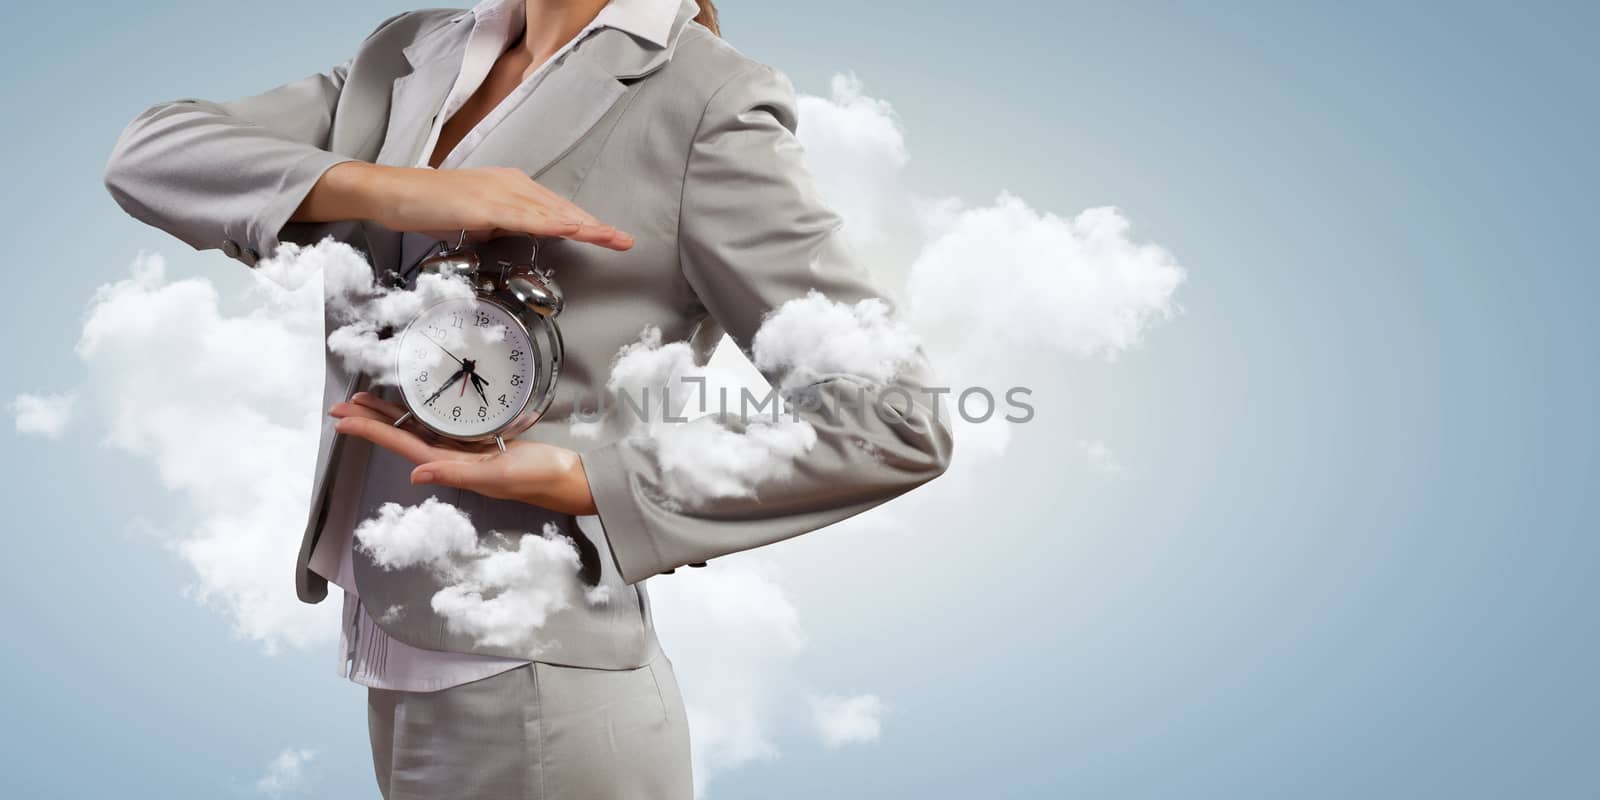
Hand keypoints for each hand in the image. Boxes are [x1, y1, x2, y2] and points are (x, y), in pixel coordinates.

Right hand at [296, 162, 633, 250]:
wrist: (394, 194)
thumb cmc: (431, 208)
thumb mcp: (475, 223)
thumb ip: (500, 228)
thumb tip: (516, 240)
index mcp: (511, 189)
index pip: (555, 209)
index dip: (584, 223)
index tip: (610, 237)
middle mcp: (511, 185)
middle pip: (561, 208)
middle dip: (595, 225)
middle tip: (625, 241)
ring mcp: (499, 192)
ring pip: (551, 211)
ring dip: (583, 225)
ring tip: (611, 238)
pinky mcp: (485, 203)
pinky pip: (526, 216)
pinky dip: (551, 222)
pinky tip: (572, 228)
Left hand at [329, 391, 597, 515]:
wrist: (570, 478)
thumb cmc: (539, 478)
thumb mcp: (499, 477)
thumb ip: (457, 475)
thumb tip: (414, 476)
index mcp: (452, 466)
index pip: (402, 445)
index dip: (370, 431)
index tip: (343, 419)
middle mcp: (453, 459)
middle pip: (402, 437)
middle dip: (371, 421)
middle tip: (342, 405)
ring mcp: (467, 451)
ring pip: (418, 430)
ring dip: (390, 417)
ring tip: (366, 402)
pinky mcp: (482, 441)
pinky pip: (442, 426)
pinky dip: (422, 414)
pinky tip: (416, 406)